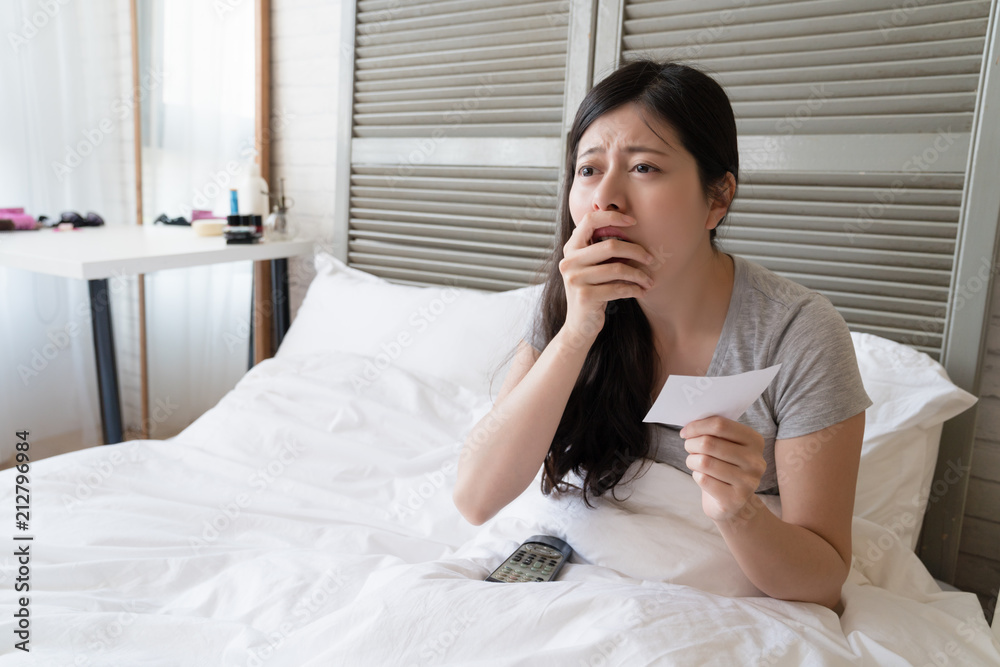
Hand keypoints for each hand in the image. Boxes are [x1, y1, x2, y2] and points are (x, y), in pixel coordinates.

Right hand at [558, 210, 654, 338]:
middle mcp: (569, 261)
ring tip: (649, 280)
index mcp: (571, 249)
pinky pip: (618, 288)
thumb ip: (602, 249)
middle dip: (636, 251)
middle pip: (611, 245)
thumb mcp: (594, 267)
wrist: (580, 325)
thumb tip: (631, 226)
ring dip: (639, 274)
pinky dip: (634, 289)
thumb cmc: (593, 291)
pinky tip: (641, 291)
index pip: (589, 220)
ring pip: (618, 268)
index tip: (633, 221)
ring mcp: (574, 279)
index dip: (613, 216)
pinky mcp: (584, 296)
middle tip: (650, 258)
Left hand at [680, 416, 766, 522]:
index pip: (720, 425)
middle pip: (709, 443)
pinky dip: (696, 476)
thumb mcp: (726, 445)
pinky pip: (703, 480)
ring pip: (704, 462)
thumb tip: (691, 424)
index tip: (685, 432)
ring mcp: (747, 482)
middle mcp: (755, 461)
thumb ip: (714, 432)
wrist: (734, 502)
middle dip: (691, 444)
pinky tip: (702, 477)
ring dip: (691, 460)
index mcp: (755, 441)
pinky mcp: (735, 499)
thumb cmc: (725, 466)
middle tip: (688, 447)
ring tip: (693, 462)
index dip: (697, 426)